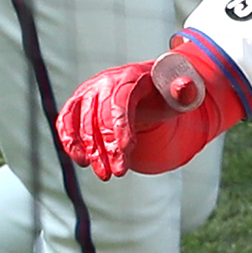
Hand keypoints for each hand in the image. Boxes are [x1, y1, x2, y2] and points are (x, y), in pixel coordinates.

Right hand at [56, 37, 240, 178]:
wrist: (145, 86)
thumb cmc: (163, 94)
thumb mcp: (179, 94)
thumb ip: (185, 91)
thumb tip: (184, 86)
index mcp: (130, 77)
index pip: (122, 103)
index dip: (122, 127)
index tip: (127, 151)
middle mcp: (105, 82)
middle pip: (100, 117)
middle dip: (108, 148)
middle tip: (117, 174)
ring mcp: (88, 92)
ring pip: (82, 122)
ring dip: (90, 151)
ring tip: (103, 175)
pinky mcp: (77, 102)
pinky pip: (66, 121)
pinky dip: (69, 140)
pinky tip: (81, 161)